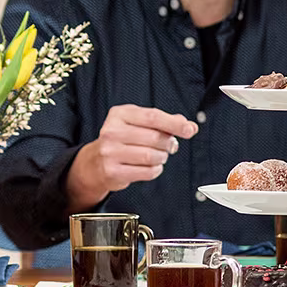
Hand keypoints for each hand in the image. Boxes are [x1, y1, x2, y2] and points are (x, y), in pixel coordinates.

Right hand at [67, 104, 197, 207]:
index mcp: (119, 114)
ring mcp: (110, 152)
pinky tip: (151, 166)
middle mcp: (111, 132)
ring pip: (151, 156)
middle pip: (154, 137)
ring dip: (162, 157)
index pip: (152, 117)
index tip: (189, 129)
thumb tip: (189, 126)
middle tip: (170, 146)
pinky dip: (155, 170)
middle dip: (169, 143)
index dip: (174, 124)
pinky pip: (146, 172)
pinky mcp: (112, 171)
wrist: (96, 162)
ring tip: (158, 155)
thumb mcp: (139, 123)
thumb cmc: (122, 140)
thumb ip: (164, 122)